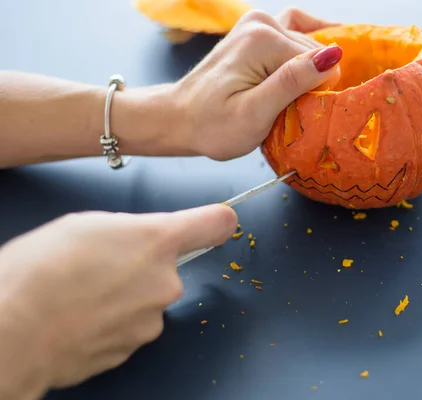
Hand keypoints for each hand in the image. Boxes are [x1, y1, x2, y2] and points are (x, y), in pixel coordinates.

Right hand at [0, 205, 236, 395]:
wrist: (12, 333)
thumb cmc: (39, 273)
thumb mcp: (85, 225)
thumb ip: (129, 229)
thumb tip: (141, 239)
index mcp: (156, 242)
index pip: (211, 224)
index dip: (217, 221)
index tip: (223, 222)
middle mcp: (164, 282)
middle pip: (164, 270)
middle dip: (139, 267)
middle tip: (95, 267)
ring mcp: (150, 321)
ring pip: (144, 301)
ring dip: (122, 297)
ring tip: (78, 294)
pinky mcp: (132, 349)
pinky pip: (128, 327)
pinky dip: (109, 322)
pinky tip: (78, 316)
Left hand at [166, 8, 342, 159]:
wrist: (179, 119)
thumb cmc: (213, 126)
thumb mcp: (255, 114)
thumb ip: (292, 83)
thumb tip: (332, 57)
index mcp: (264, 40)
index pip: (318, 64)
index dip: (315, 94)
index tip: (295, 115)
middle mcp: (262, 21)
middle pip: (313, 53)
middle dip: (310, 82)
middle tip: (289, 110)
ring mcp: (257, 22)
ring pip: (307, 44)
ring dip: (308, 69)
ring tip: (294, 95)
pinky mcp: (256, 30)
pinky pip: (295, 29)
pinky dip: (308, 43)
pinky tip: (318, 59)